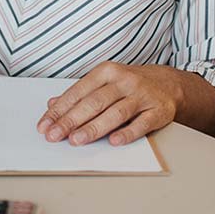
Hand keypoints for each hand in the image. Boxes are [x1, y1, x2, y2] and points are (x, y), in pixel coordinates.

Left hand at [36, 62, 183, 146]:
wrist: (170, 84)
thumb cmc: (131, 84)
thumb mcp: (104, 81)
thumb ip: (79, 93)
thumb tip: (52, 104)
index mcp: (107, 72)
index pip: (78, 91)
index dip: (60, 110)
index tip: (45, 125)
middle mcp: (124, 81)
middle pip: (94, 102)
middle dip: (71, 120)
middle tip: (55, 135)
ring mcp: (142, 96)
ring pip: (115, 113)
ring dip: (94, 127)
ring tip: (76, 140)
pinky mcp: (158, 111)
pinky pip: (142, 123)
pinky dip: (128, 133)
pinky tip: (113, 141)